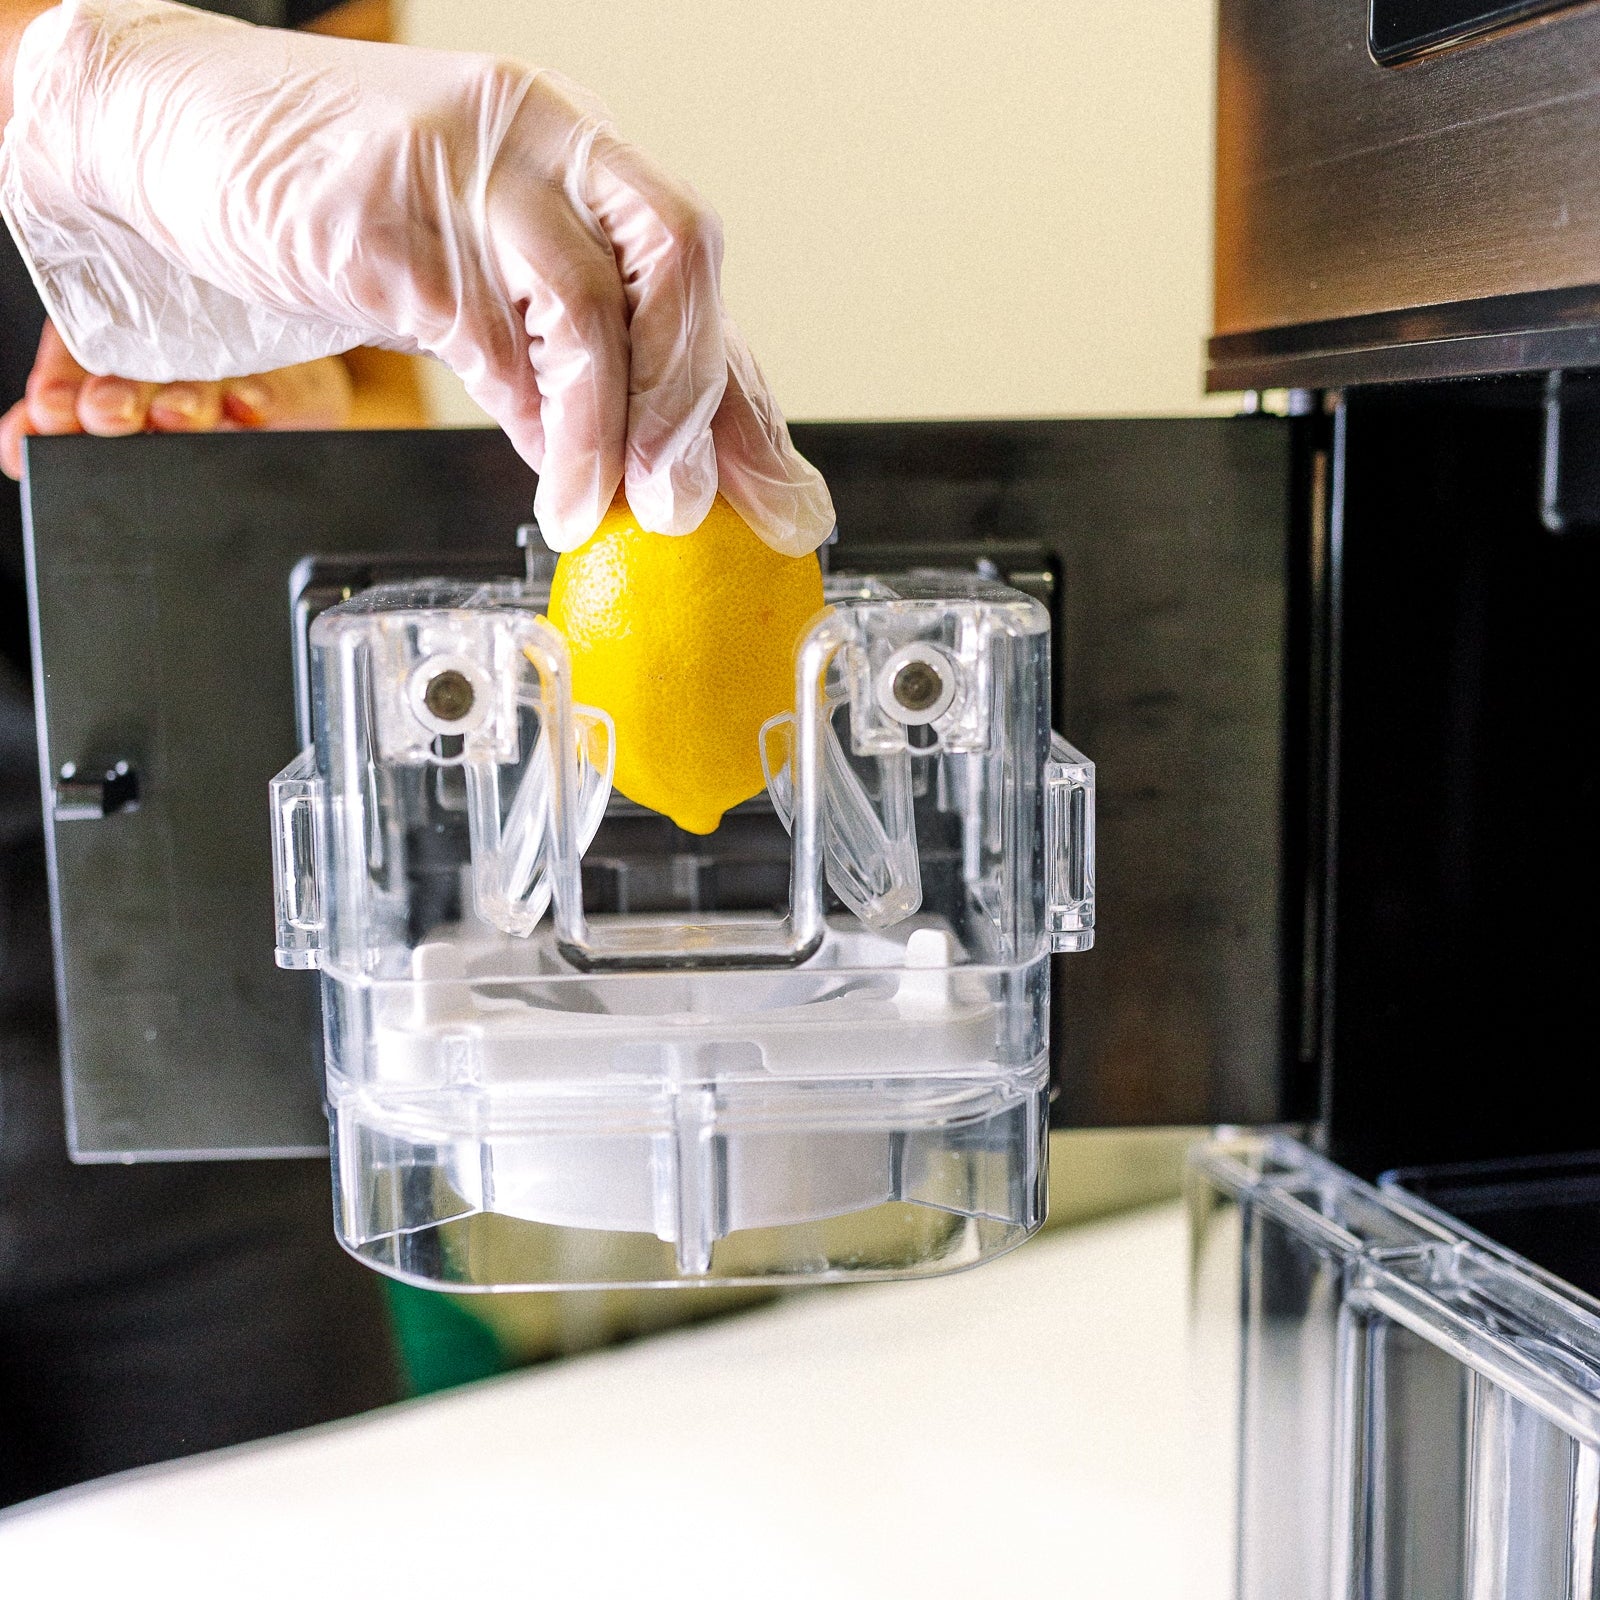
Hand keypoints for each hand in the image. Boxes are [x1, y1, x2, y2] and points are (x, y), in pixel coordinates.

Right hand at [0, 0, 833, 553]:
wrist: (178, 129)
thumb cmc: (346, 207)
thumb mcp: (487, 280)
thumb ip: (569, 365)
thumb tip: (651, 472)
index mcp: (579, 153)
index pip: (694, 281)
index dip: (745, 400)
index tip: (783, 500)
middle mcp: (540, 138)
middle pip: (678, 257)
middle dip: (699, 402)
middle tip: (688, 507)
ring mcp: (459, 165)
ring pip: (587, 298)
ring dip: (610, 431)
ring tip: (600, 510)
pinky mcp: (375, 216)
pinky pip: (481, 330)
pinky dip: (526, 415)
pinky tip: (539, 470)